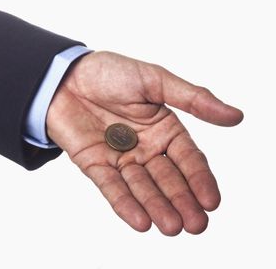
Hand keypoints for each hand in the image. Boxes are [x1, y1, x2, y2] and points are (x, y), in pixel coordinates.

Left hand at [46, 51, 242, 234]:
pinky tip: (140, 221)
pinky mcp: (94, 165)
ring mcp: (119, 158)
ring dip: (156, 207)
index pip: (188, 159)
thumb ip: (192, 99)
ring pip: (142, 188)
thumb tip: (236, 116)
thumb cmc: (110, 72)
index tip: (211, 202)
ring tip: (171, 227)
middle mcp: (145, 147)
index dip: (200, 180)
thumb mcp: (155, 80)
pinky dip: (125, 204)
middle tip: (196, 225)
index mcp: (164, 129)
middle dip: (182, 202)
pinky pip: (111, 187)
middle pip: (168, 179)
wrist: (64, 75)